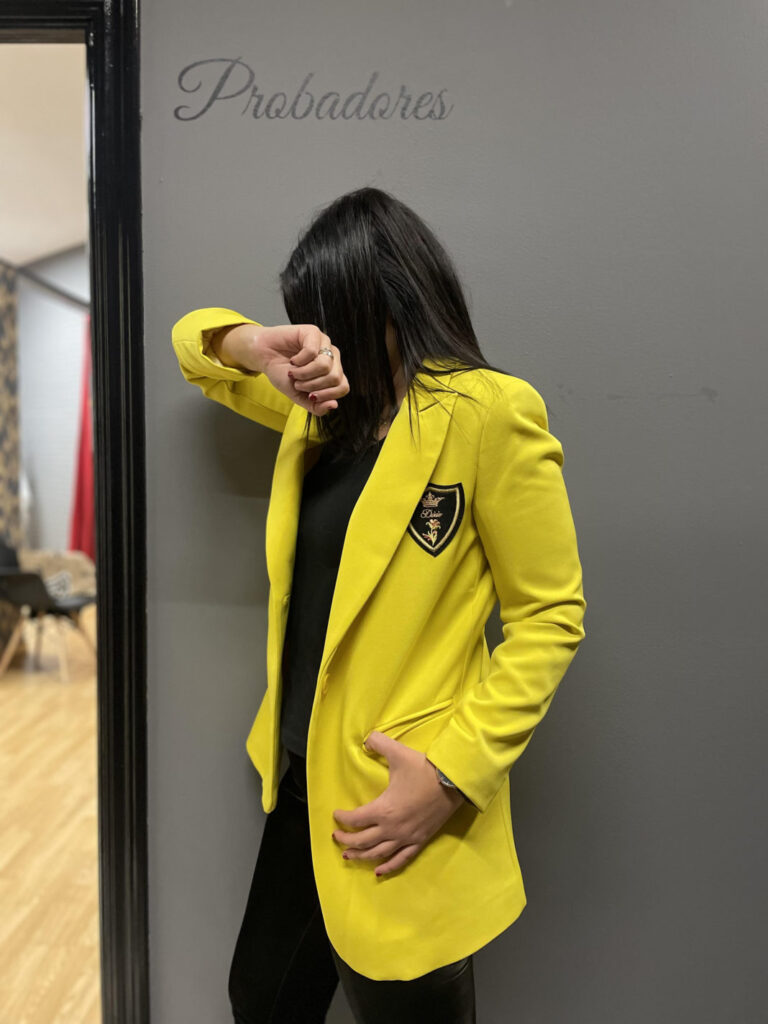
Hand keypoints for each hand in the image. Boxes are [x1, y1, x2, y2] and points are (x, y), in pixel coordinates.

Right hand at [212, 322, 349, 415]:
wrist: (264, 357)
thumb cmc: (282, 373)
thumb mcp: (299, 396)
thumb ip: (316, 406)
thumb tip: (333, 405)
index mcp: (333, 372)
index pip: (343, 387)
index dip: (326, 395)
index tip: (310, 396)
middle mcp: (332, 357)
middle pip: (335, 378)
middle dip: (313, 385)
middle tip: (298, 383)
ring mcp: (324, 343)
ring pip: (325, 366)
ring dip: (305, 374)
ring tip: (294, 373)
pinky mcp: (313, 332)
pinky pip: (312, 352)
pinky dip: (299, 361)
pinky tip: (293, 360)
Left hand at [332, 732, 465, 876]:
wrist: (453, 782)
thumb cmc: (424, 768)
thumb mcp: (398, 752)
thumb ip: (378, 743)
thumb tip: (366, 739)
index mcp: (383, 809)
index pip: (355, 819)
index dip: (342, 818)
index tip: (336, 814)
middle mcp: (392, 828)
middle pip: (362, 841)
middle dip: (346, 840)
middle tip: (336, 837)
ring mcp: (406, 838)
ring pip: (378, 853)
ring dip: (361, 856)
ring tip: (348, 855)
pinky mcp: (419, 841)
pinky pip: (401, 860)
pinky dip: (388, 867)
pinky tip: (378, 871)